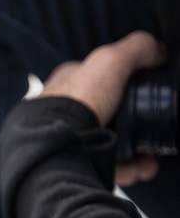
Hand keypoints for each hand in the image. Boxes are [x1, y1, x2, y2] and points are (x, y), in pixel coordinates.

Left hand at [39, 31, 165, 185]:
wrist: (59, 147)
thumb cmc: (76, 103)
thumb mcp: (110, 61)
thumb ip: (136, 49)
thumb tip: (158, 51)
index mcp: (70, 84)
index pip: (103, 78)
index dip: (130, 84)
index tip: (150, 93)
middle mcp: (67, 111)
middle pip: (113, 114)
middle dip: (139, 124)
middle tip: (155, 130)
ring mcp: (72, 138)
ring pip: (113, 143)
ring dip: (139, 149)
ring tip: (149, 156)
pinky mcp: (77, 162)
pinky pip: (108, 166)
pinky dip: (128, 168)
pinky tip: (139, 167)